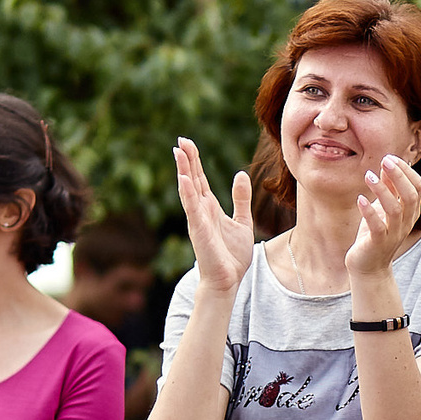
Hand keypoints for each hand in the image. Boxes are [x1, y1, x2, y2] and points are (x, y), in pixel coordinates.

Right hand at [175, 138, 254, 293]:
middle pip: (192, 179)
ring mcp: (198, 220)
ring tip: (178, 153)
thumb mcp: (242, 222)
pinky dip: (188, 193)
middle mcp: (201, 211)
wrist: (228, 280)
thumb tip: (240, 174)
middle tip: (180, 140)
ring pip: (188, 191)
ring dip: (183, 171)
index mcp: (210, 207)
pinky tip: (184, 179)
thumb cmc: (232, 255)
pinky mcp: (199, 231)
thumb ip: (240, 199)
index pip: (200, 178)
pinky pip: (192, 209)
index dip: (194, 160)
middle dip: (187, 160)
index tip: (188, 143)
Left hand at [347, 154, 420, 276]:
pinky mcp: (378, 243)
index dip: (406, 171)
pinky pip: (377, 226)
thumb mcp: (382, 208)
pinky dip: (368, 211)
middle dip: (399, 176)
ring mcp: (393, 234)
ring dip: (382, 190)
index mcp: (410, 211)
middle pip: (411, 195)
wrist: (369, 267)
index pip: (417, 186)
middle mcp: (406, 222)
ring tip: (368, 176)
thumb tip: (388, 164)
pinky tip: (360, 199)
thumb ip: (388, 188)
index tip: (390, 158)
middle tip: (385, 160)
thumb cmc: (375, 234)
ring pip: (395, 209)